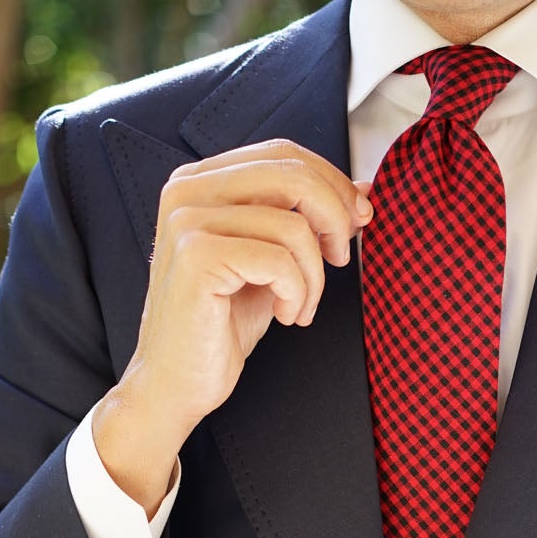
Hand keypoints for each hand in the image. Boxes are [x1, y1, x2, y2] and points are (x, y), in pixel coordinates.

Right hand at [92, 141, 374, 512]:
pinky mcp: (195, 256)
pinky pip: (279, 260)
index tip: (357, 221)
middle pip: (292, 175)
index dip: (332, 183)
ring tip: (300, 308)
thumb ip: (306, 220)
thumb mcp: (273, 263)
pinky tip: (286, 316)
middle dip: (335, 218)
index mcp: (201, 181)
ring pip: (293, 225)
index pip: (283, 154)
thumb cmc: (220, 327)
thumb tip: (361, 189)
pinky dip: (297, 293)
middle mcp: (186, 190)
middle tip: (340, 259)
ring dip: (314, 276)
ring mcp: (187, 220)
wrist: (175, 384)